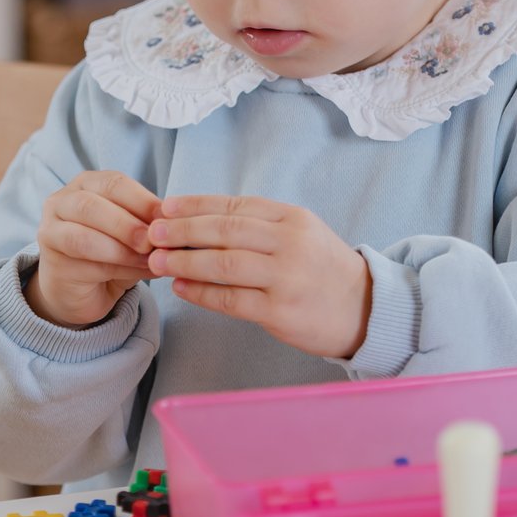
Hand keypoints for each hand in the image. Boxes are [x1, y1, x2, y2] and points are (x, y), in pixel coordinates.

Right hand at [27, 171, 160, 328]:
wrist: (81, 289)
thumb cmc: (111, 253)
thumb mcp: (133, 233)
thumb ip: (147, 225)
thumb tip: (175, 225)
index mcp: (87, 184)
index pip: (114, 183)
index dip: (142, 200)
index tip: (169, 218)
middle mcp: (62, 201)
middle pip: (91, 205)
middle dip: (127, 224)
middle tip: (154, 241)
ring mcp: (50, 230)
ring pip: (83, 236)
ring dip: (121, 249)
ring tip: (149, 260)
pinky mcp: (50, 260)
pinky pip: (84, 264)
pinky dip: (116, 268)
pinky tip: (138, 273)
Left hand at [146, 195, 371, 358]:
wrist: (364, 308)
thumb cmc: (322, 269)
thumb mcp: (300, 233)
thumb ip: (258, 226)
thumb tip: (200, 221)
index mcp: (292, 218)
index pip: (234, 206)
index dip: (195, 206)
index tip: (165, 208)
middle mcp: (290, 243)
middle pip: (225, 231)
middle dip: (182, 231)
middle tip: (152, 233)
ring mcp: (286, 277)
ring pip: (223, 264)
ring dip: (184, 261)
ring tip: (157, 261)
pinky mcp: (280, 311)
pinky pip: (231, 300)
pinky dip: (201, 293)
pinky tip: (181, 288)